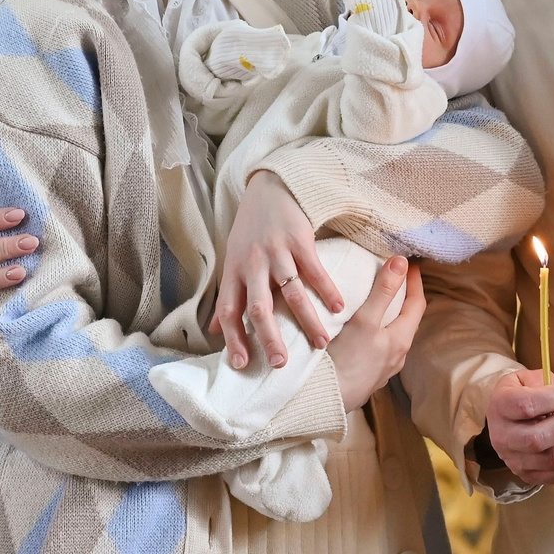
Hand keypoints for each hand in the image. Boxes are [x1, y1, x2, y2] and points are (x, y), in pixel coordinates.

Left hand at [211, 170, 344, 368]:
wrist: (269, 188)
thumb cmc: (250, 231)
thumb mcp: (233, 261)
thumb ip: (228, 296)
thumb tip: (215, 331)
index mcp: (234, 272)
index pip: (229, 310)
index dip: (233, 338)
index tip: (241, 365)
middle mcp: (252, 265)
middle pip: (258, 307)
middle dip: (269, 337)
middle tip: (281, 363)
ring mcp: (276, 252)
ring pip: (291, 293)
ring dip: (307, 321)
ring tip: (320, 344)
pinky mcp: (299, 240)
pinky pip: (315, 270)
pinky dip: (327, 290)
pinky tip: (338, 308)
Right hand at [326, 257, 423, 411]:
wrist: (328, 399)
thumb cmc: (348, 360)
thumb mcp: (366, 320)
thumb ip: (383, 291)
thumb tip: (402, 262)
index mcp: (402, 339)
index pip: (417, 304)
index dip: (415, 282)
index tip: (412, 263)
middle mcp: (397, 355)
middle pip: (407, 320)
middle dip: (404, 298)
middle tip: (396, 278)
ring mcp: (384, 367)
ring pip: (393, 335)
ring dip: (390, 316)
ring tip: (379, 301)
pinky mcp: (368, 375)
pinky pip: (379, 347)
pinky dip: (377, 331)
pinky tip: (363, 331)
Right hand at [482, 369, 553, 486]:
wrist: (505, 418)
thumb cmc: (520, 394)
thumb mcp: (524, 378)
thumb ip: (542, 382)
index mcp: (500, 407)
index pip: (526, 406)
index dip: (553, 398)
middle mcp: (503, 438)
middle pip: (539, 439)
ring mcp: (515, 461)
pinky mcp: (529, 476)